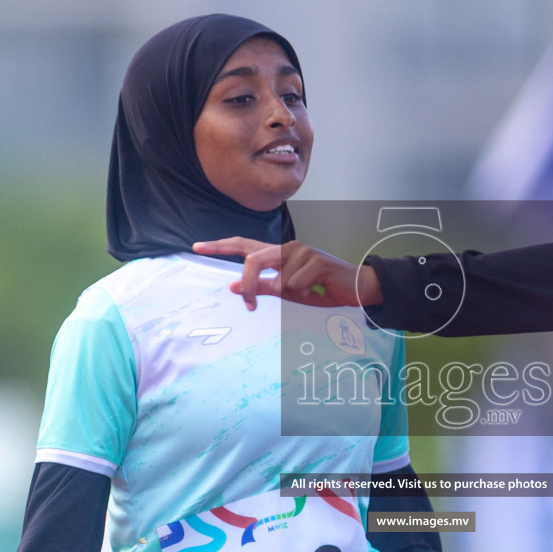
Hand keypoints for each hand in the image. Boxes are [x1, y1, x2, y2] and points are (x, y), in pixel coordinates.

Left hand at [190, 238, 382, 310]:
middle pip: (253, 258)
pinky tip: (320, 289)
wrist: (355, 287)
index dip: (220, 246)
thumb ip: (263, 287)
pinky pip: (294, 284)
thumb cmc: (321, 289)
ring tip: (311, 292)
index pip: (244, 246)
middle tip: (251, 305)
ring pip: (277, 278)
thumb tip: (233, 286)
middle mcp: (287, 248)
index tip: (197, 246)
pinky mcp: (315, 260)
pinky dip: (305, 293)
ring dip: (291, 293)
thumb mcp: (289, 292)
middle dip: (249, 284)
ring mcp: (301, 251)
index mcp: (278, 255)